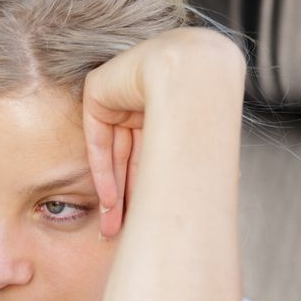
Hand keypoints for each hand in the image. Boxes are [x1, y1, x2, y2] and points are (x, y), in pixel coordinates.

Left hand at [82, 27, 244, 237]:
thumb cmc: (204, 101)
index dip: (145, 189)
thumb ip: (183, 165)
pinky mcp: (96, 92)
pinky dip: (102, 172)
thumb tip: (200, 204)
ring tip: (111, 227)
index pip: (149, 154)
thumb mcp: (191, 140)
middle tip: (120, 232)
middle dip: (125, 198)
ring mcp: (118, 95)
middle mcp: (141, 100)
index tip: (142, 221)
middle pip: (128, 158)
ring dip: (112, 193)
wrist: (188, 68)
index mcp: (166, 104)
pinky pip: (97, 141)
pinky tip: (108, 203)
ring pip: (113, 154)